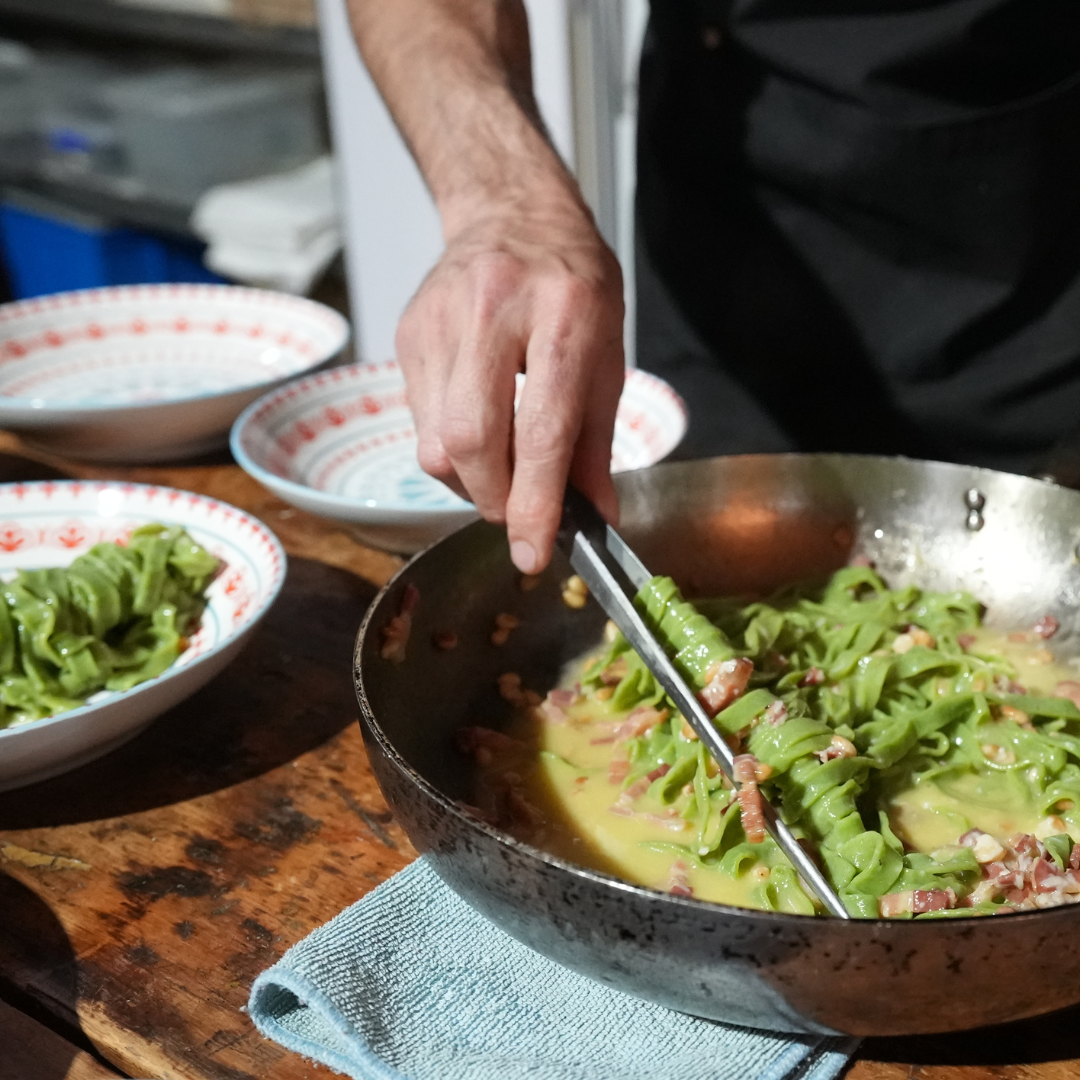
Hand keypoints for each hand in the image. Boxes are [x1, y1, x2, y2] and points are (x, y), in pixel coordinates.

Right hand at [396, 197, 624, 573]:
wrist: (512, 212)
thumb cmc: (572, 285)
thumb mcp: (608, 356)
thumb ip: (596, 443)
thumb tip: (596, 515)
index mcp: (563, 317)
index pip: (541, 432)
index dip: (535, 505)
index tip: (533, 552)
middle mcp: (494, 314)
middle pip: (471, 443)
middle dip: (494, 499)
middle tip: (518, 508)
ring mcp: (440, 322)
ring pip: (435, 444)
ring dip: (469, 480)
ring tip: (500, 461)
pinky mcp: (408, 336)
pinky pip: (419, 422)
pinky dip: (450, 446)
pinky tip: (477, 421)